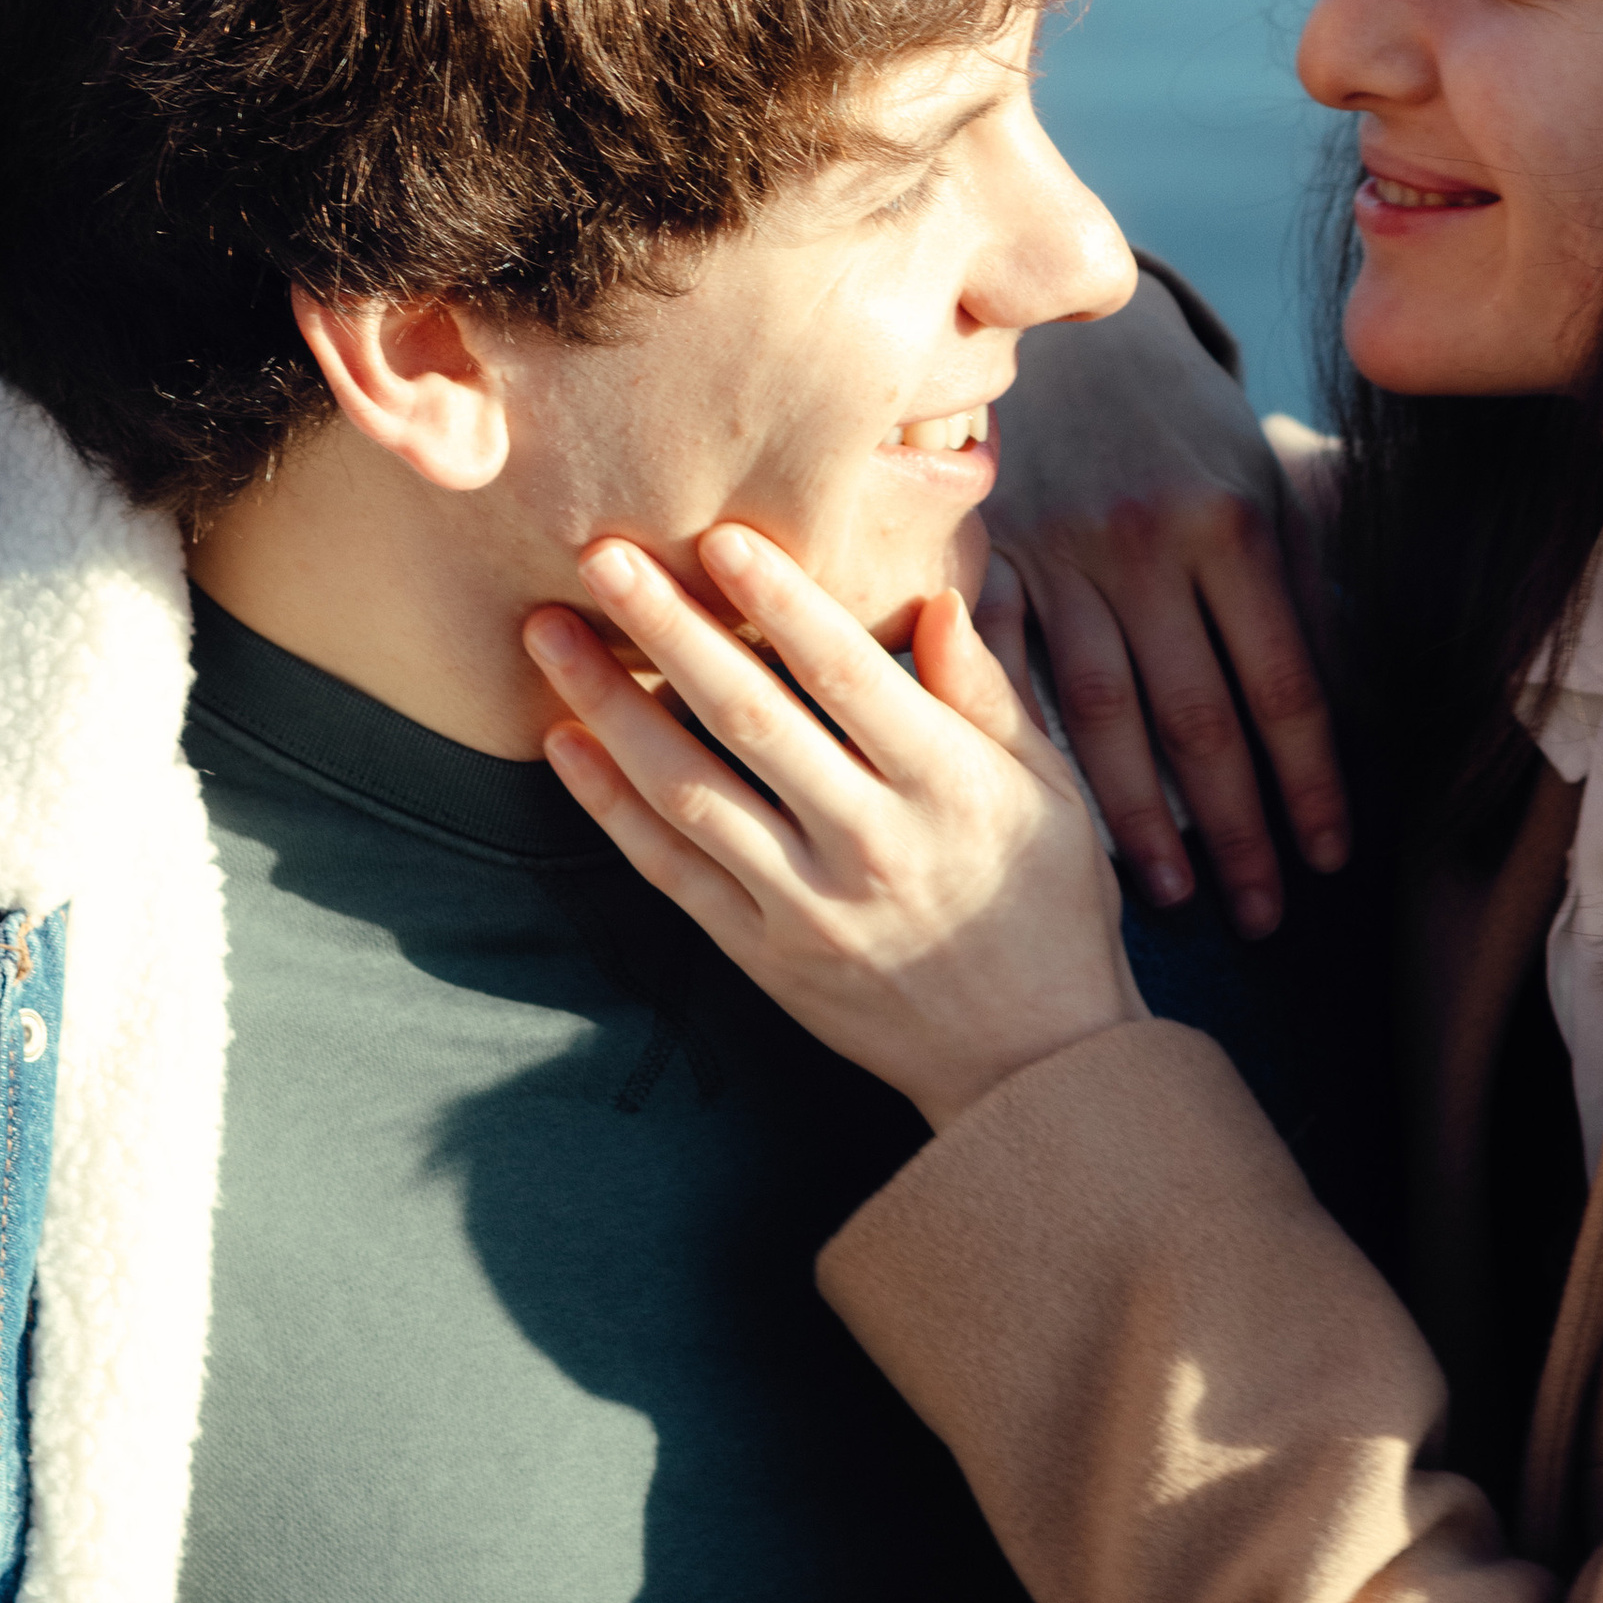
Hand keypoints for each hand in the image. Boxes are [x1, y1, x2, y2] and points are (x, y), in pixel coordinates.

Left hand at [523, 527, 1144, 1129]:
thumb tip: (935, 599)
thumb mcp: (1053, 791)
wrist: (1033, 1066)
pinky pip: (671, 870)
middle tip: (602, 554)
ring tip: (548, 635)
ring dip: (609, 707)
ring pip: (689, 792)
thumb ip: (988, 693)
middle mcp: (870, 843)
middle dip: (669, 631)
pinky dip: (610, 805)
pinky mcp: (763, 955)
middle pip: (750, 720)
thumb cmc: (1051, 906)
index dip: (782, 602)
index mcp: (948, 786)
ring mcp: (807, 906)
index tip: (723, 535)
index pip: (849, 676)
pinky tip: (565, 741)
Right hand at [984, 277, 1348, 937]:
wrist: (1063, 329)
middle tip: (1262, 920)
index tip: (1330, 859)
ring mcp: (1063, 553)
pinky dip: (1034, 752)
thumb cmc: (1181, 420)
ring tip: (1168, 899)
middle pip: (1203, 718)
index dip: (1312, 782)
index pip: (1287, 683)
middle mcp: (1151, 543)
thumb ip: (1305, 572)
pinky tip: (1050, 823)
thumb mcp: (1259, 473)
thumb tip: (1360, 687)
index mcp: (1238, 520)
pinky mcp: (990, 558)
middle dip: (1238, 829)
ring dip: (1139, 821)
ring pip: (1106, 716)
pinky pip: (1012, 675)